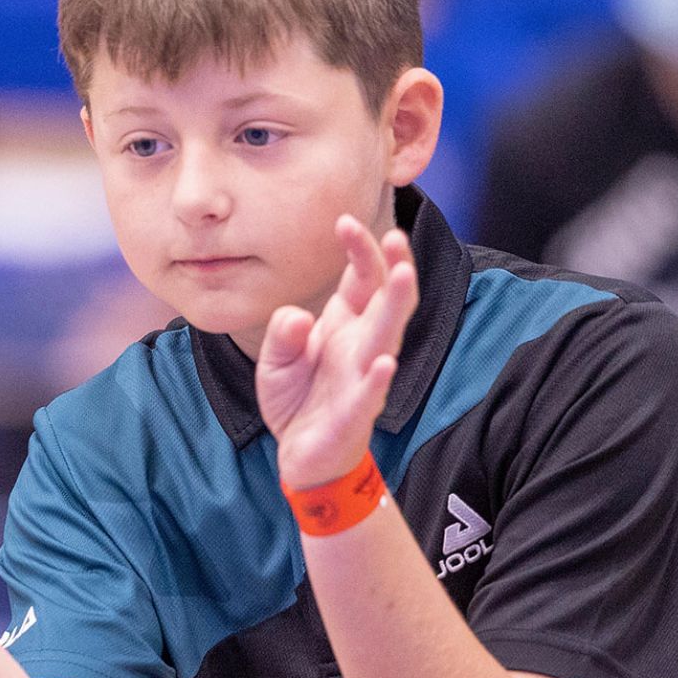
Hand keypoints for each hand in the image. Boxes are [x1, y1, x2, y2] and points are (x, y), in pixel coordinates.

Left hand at [256, 215, 418, 489]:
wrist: (302, 456)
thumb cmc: (296, 400)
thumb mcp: (274, 359)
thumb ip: (281, 333)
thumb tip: (296, 316)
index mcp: (346, 326)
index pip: (363, 280)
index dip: (359, 250)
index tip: (343, 221)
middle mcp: (362, 347)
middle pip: (386, 302)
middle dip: (393, 268)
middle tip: (394, 236)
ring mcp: (363, 379)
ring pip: (386, 339)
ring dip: (395, 307)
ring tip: (403, 276)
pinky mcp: (354, 415)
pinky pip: (368, 395)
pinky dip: (376, 380)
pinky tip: (383, 364)